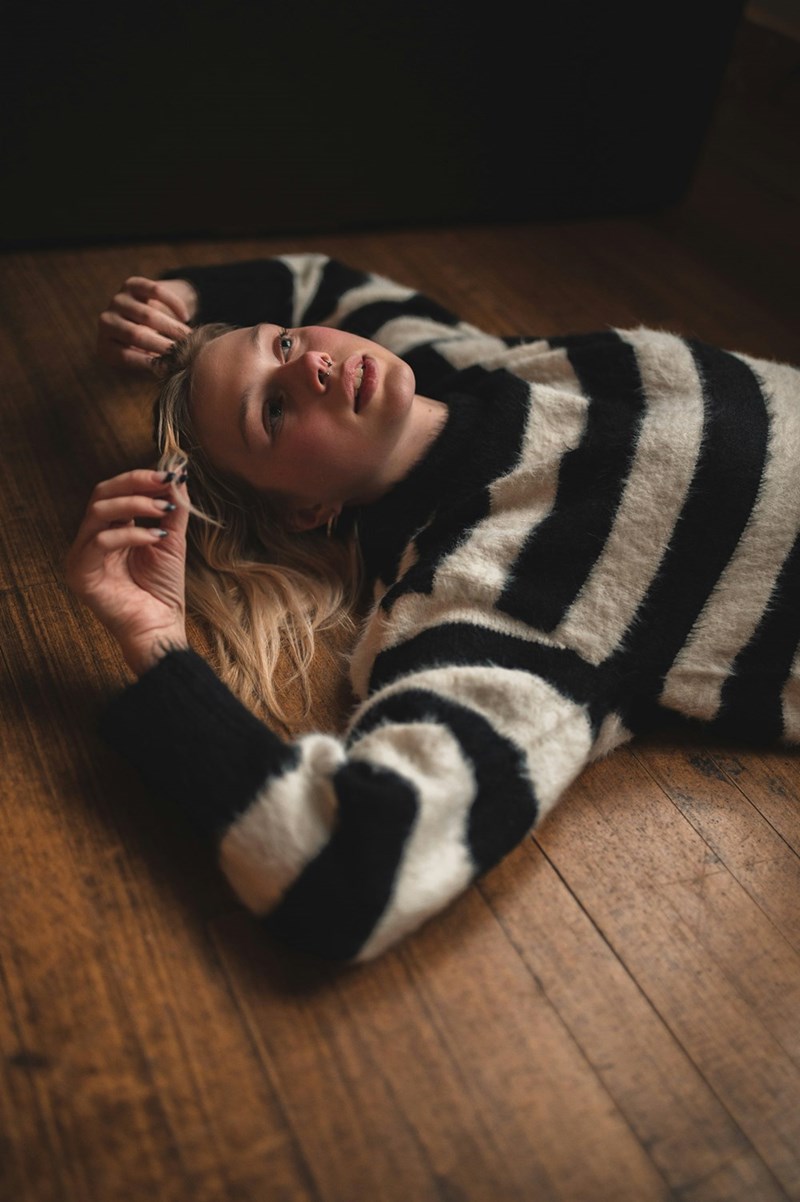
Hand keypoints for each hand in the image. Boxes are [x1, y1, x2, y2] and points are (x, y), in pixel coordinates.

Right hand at [66, 467, 190, 674]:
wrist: (160, 628)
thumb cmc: (163, 590)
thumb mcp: (171, 541)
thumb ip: (173, 509)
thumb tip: (178, 475)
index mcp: (109, 530)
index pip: (115, 491)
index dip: (140, 478)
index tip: (169, 474)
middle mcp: (91, 539)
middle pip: (101, 494)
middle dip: (134, 483)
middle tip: (163, 482)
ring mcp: (82, 556)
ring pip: (97, 511)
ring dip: (134, 504)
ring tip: (163, 509)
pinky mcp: (80, 573)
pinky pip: (100, 541)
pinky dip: (130, 533)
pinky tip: (155, 537)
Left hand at [96, 276, 197, 372]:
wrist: (143, 319)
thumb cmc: (147, 349)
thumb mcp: (145, 361)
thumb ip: (153, 366)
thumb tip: (168, 369)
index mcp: (105, 346)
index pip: (125, 356)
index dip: (148, 363)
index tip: (169, 368)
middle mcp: (106, 322)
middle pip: (135, 335)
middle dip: (163, 345)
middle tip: (185, 353)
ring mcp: (117, 301)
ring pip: (147, 315)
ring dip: (172, 327)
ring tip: (190, 337)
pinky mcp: (131, 284)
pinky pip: (155, 291)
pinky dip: (173, 304)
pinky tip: (185, 317)